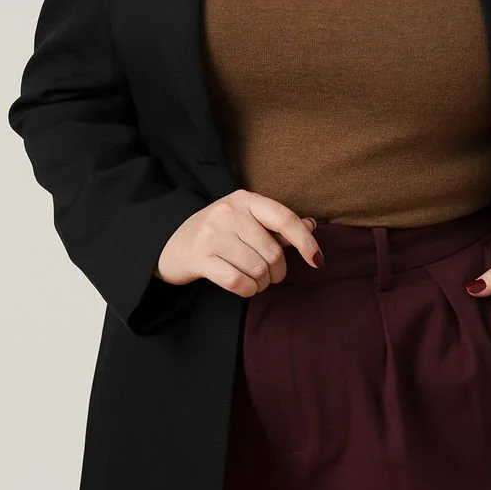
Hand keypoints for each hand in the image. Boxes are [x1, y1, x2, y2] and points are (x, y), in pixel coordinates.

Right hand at [156, 190, 321, 296]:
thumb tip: (312, 225)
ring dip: (262, 283)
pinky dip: (248, 290)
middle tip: (270, 275)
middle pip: (272, 252)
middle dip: (277, 272)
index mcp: (245, 200)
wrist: (172, 245)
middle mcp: (228, 212)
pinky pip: (238, 282)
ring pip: (257, 269)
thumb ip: (277, 225)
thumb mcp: (246, 221)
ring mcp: (212, 234)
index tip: (318, 261)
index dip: (306, 242)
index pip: (284, 219)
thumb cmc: (218, 233)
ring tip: (255, 281)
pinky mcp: (200, 257)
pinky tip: (245, 287)